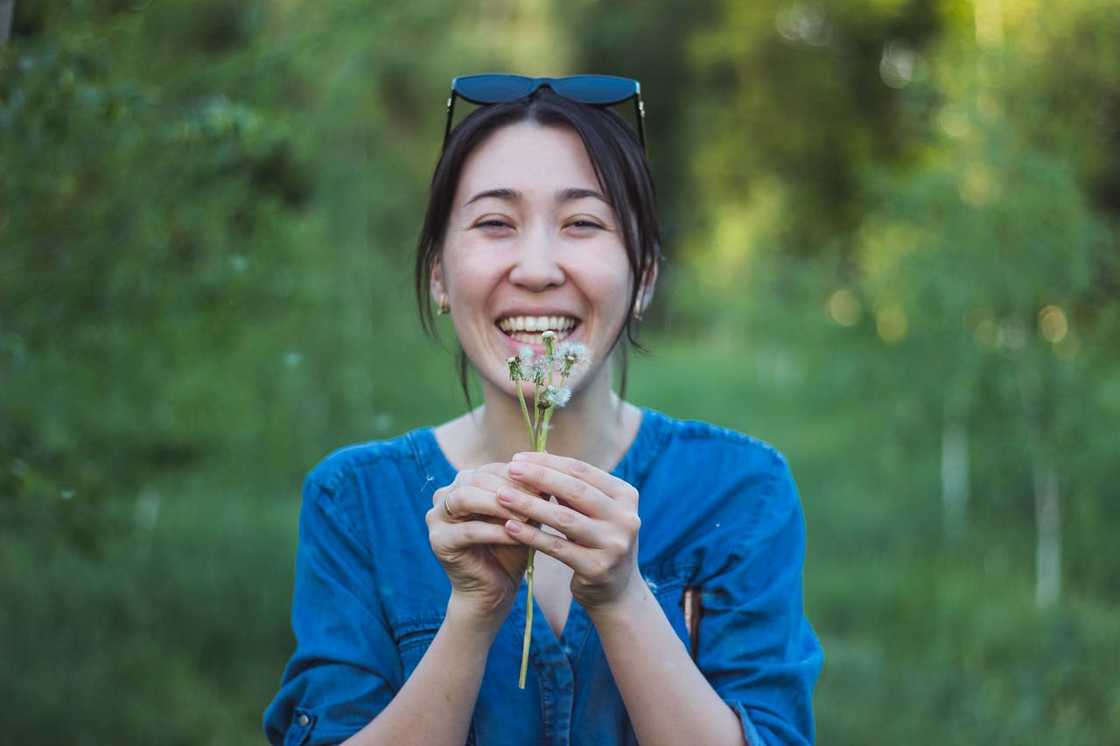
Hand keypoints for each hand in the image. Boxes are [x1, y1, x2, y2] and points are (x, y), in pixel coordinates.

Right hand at [426, 464, 543, 621]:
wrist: (495, 590)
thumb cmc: (511, 549)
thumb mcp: (523, 516)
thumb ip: (530, 492)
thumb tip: (549, 459)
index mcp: (463, 483)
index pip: (490, 469)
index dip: (518, 475)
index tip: (546, 483)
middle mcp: (445, 495)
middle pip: (475, 478)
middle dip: (508, 487)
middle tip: (538, 498)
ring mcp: (436, 518)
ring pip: (465, 498)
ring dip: (499, 505)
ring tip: (527, 515)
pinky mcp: (438, 541)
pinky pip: (468, 530)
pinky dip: (496, 531)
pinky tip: (518, 535)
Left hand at [498, 452, 642, 610]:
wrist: (617, 591)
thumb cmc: (597, 541)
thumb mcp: (593, 512)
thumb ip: (572, 488)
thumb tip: (540, 455)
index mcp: (626, 495)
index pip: (582, 471)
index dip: (549, 462)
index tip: (518, 457)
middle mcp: (626, 518)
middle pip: (575, 490)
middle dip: (539, 477)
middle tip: (510, 469)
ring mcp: (614, 544)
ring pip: (564, 519)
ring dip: (530, 505)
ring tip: (502, 495)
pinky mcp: (597, 568)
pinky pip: (557, 548)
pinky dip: (532, 535)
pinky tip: (510, 527)